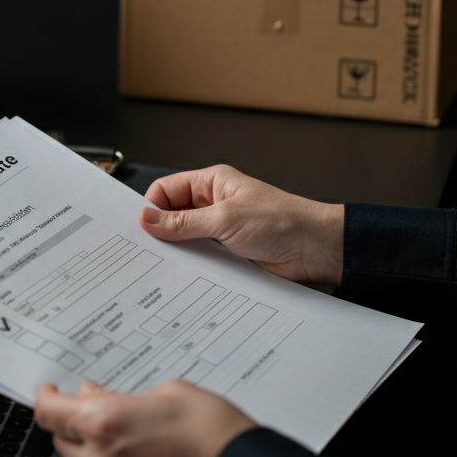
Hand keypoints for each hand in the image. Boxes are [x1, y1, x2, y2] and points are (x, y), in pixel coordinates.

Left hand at [34, 379, 255, 456]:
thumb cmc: (216, 436)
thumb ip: (127, 396)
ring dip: (98, 447)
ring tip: (136, 431)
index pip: (50, 412)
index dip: (45, 397)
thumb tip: (103, 398)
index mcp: (105, 423)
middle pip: (63, 441)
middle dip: (74, 421)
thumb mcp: (172, 391)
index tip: (49, 390)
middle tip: (96, 405)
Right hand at [139, 165, 344, 284]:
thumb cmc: (282, 221)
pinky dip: (192, 266)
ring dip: (178, 251)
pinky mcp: (227, 253)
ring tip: (168, 262)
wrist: (314, 250)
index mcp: (212, 183)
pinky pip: (200, 258)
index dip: (151, 206)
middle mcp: (214, 204)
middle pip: (172, 215)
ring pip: (184, 239)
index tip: (141, 228)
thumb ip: (183, 222)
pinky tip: (187, 274)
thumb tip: (147, 218)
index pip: (167, 189)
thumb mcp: (225, 219)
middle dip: (161, 231)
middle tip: (147, 248)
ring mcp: (219, 230)